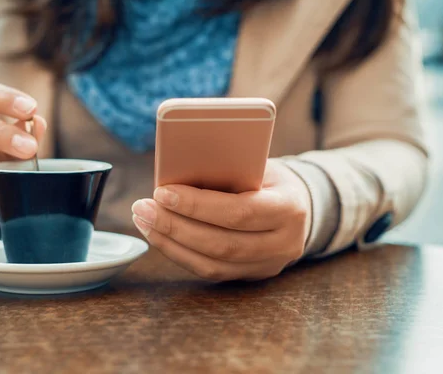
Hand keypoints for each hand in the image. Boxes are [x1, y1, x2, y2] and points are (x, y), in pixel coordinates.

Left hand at [131, 159, 311, 281]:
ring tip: (143, 220)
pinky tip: (158, 236)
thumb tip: (175, 172)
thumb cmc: (269, 179)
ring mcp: (268, 265)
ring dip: (170, 242)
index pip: (239, 212)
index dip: (198, 206)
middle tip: (142, 207)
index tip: (162, 192)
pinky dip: (179, 254)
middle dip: (175, 226)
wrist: (300, 207)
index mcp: (289, 208)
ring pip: (212, 264)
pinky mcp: (251, 275)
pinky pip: (210, 271)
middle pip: (222, 243)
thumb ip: (227, 171)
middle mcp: (283, 243)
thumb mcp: (258, 166)